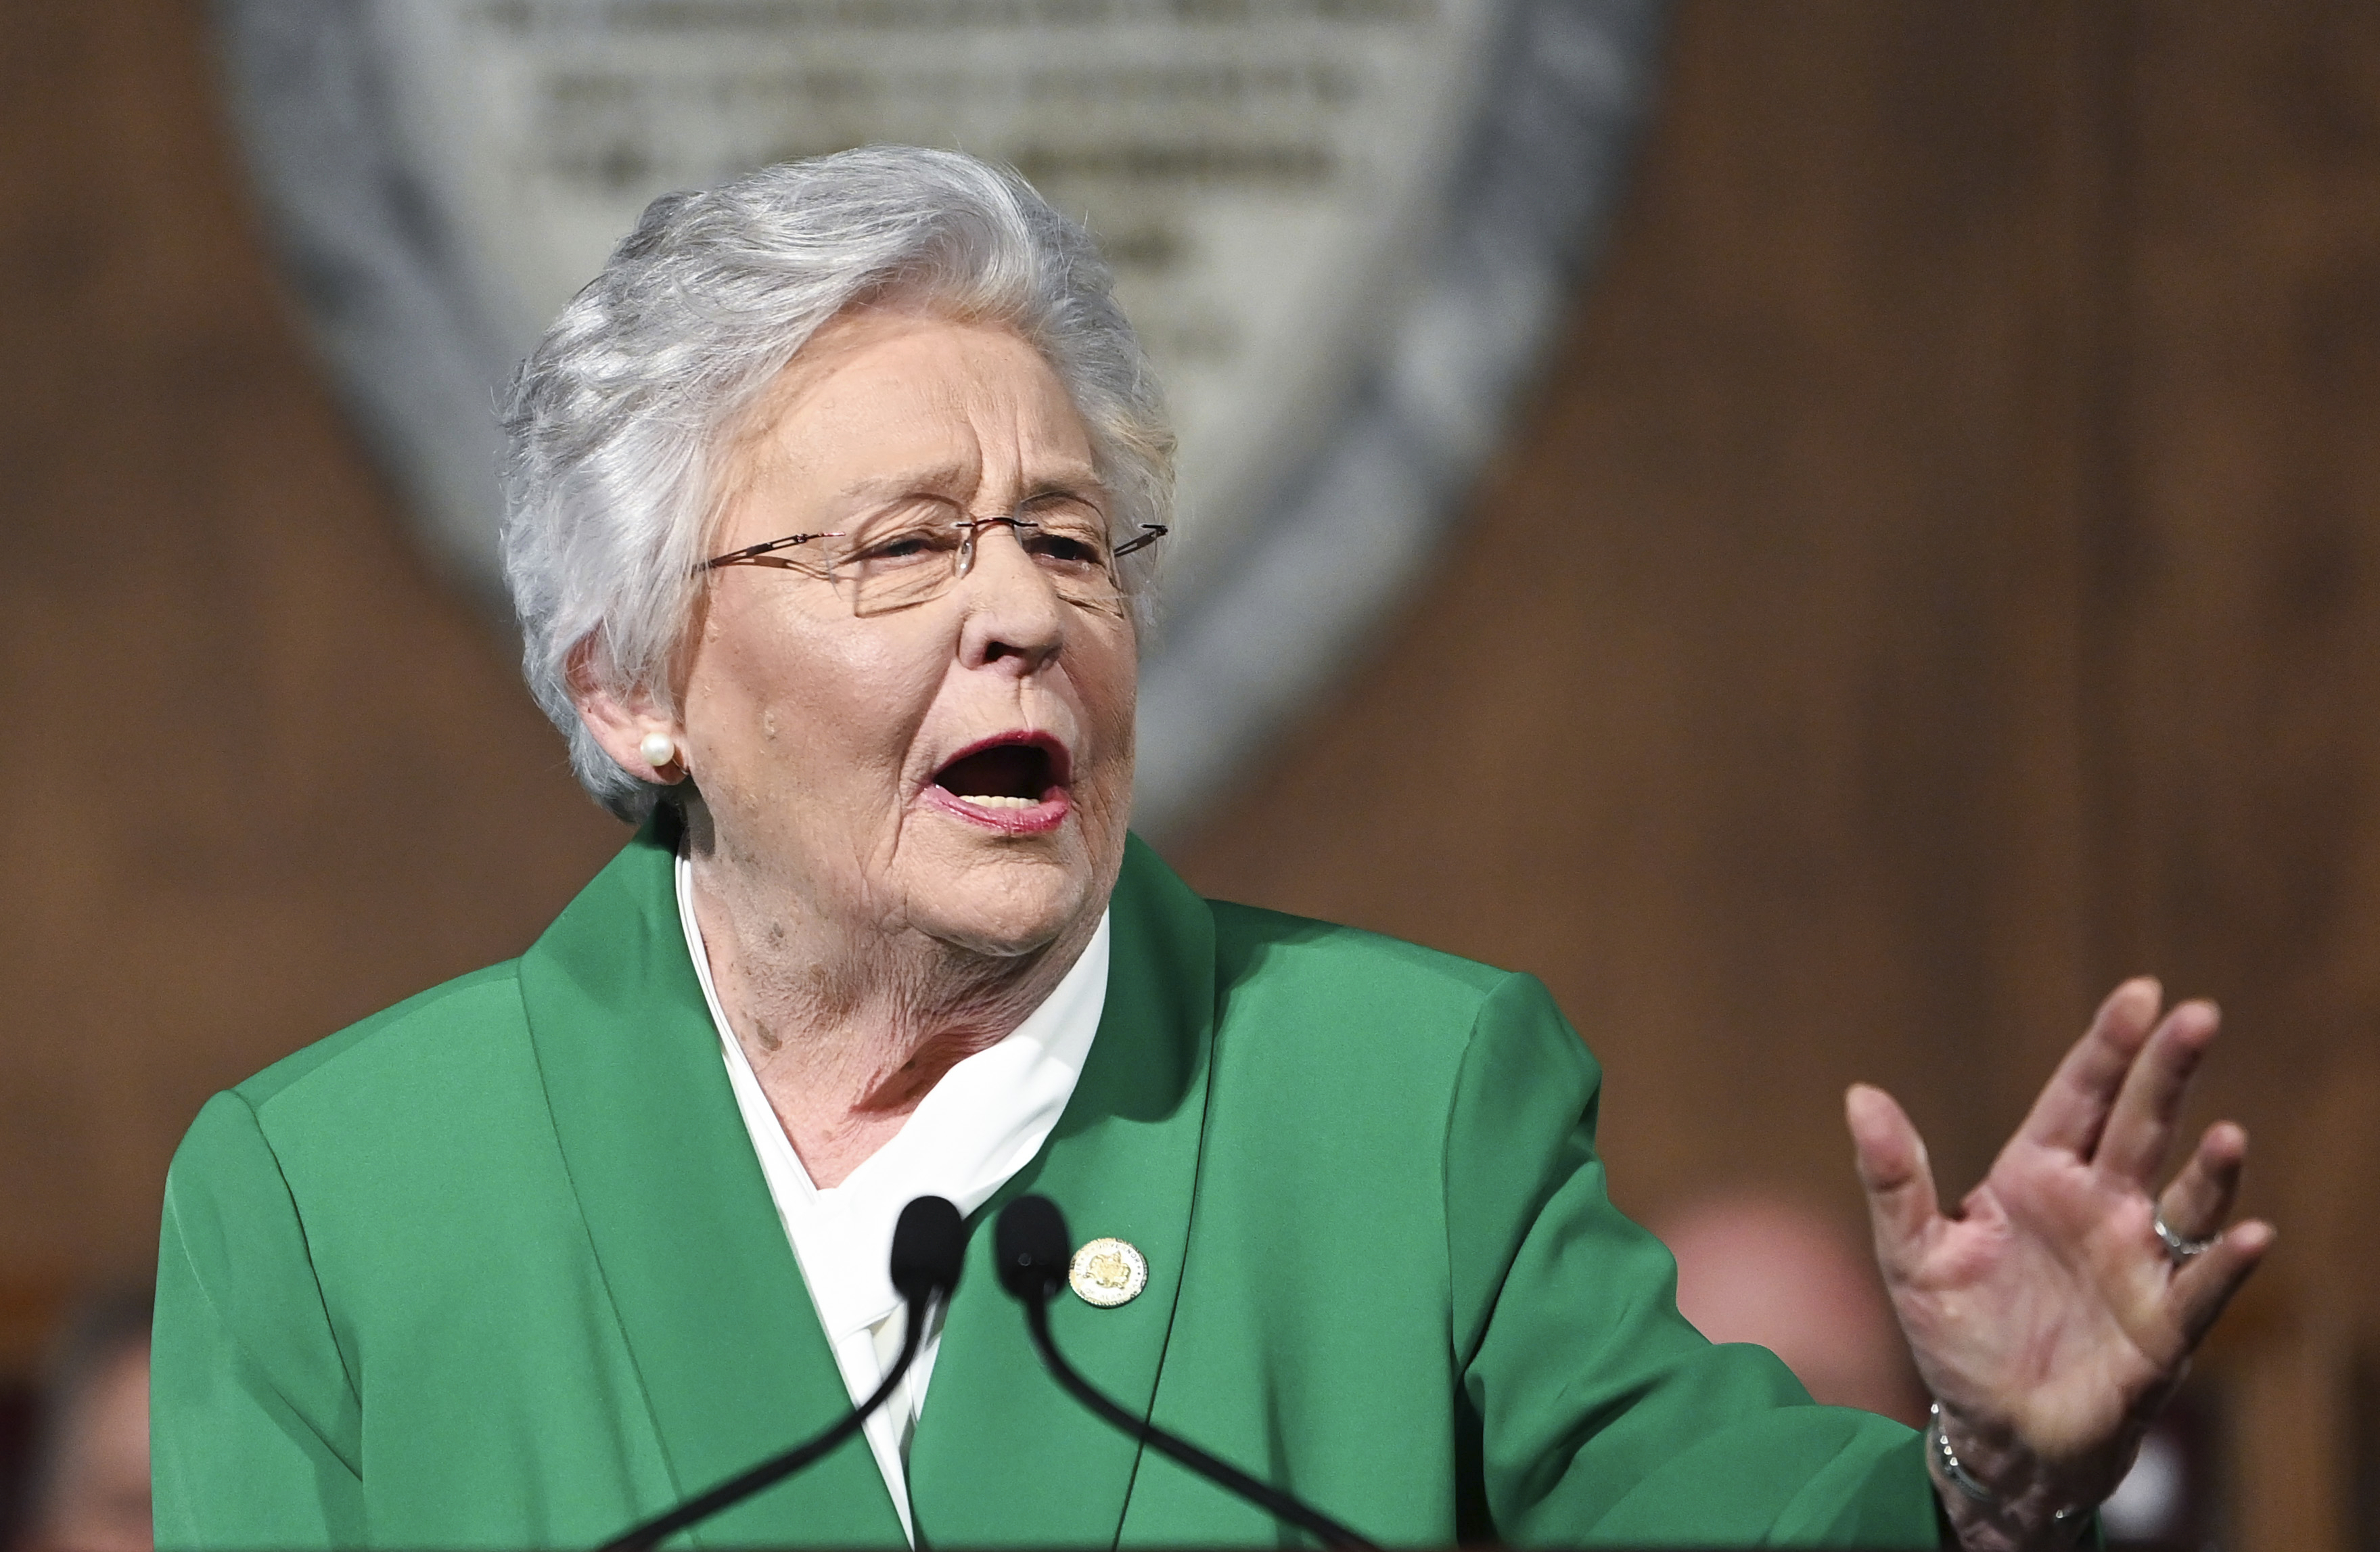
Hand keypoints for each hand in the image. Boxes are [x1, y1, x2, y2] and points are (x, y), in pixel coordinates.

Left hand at [1845, 979, 2272, 1548]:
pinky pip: (2202, 1288)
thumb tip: (1859, 1094)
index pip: (2078, 1096)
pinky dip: (2226, 1262)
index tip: (2141, 992)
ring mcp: (2136, 1261)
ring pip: (2183, 1199)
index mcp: (2035, 1176)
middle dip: (2167, 1071)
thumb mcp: (1910, 1254)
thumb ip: (1892, 1176)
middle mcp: (2097, 1207)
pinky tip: (2248, 1235)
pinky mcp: (2161, 1326)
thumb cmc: (1957, 1335)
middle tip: (2199, 1014)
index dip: (2108, 1046)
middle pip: (2139, 1125)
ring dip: (2210, 1169)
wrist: (1996, 1430)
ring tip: (2227, 1133)